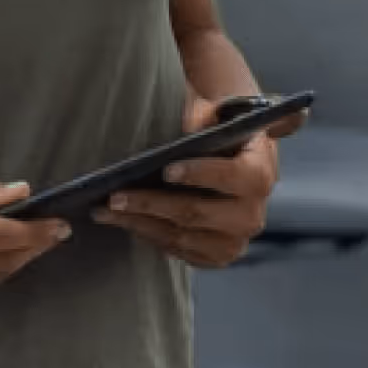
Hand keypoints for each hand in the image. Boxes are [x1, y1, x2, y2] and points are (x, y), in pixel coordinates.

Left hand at [91, 92, 282, 268]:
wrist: (233, 152)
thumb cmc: (220, 125)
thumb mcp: (217, 111)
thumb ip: (205, 114)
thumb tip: (189, 122)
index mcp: (262, 171)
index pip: (236, 176)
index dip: (201, 173)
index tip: (165, 169)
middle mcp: (253, 214)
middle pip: (199, 213)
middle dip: (152, 204)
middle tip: (115, 196)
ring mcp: (235, 241)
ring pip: (182, 237)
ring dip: (141, 224)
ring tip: (106, 210)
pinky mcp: (215, 256)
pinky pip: (178, 251)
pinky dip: (150, 236)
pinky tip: (125, 221)